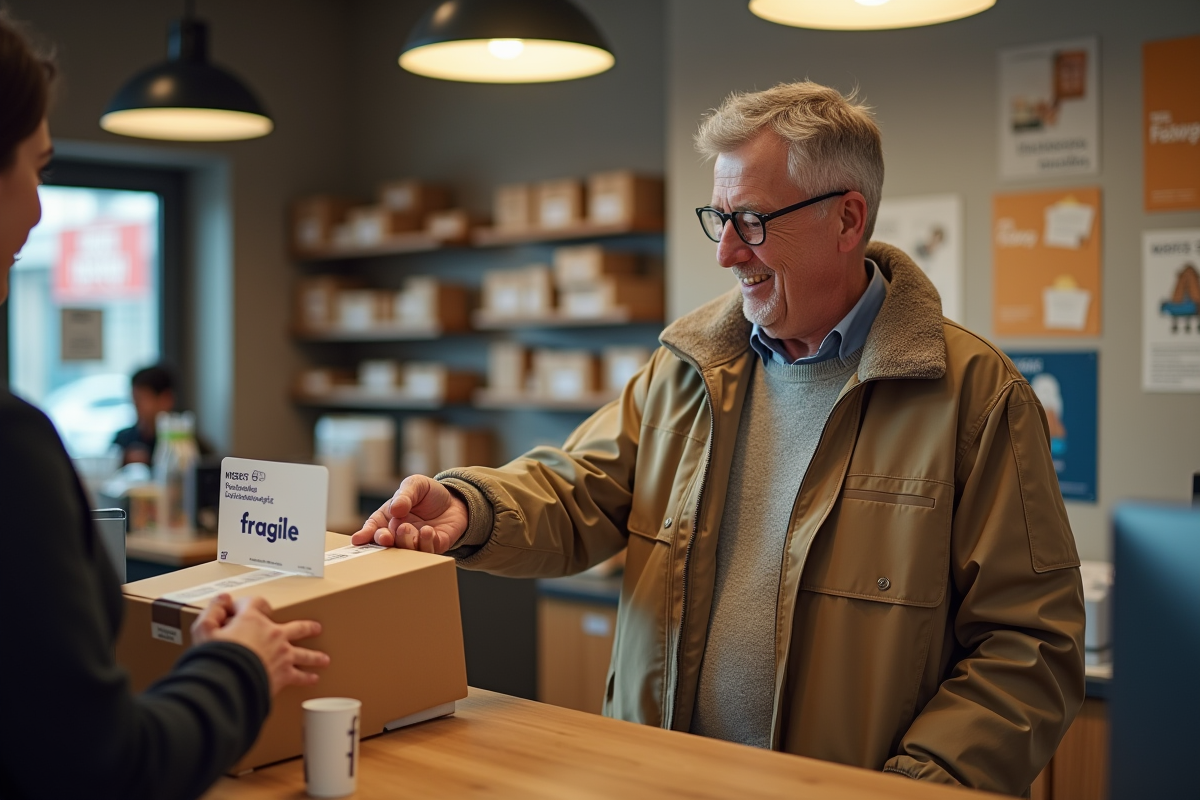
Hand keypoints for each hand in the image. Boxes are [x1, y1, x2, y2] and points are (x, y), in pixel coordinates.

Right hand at [191, 594, 329, 695]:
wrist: (228, 682)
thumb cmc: (214, 656)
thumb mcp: (204, 630)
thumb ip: (212, 611)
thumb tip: (223, 599)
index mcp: (253, 619)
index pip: (256, 603)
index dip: (248, 604)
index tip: (241, 610)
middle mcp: (273, 633)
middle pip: (296, 627)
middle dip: (306, 627)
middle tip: (316, 628)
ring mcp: (282, 654)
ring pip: (303, 653)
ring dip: (314, 656)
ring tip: (324, 659)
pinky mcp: (283, 673)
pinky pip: (299, 676)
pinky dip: (306, 678)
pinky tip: (313, 679)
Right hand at [350, 474, 467, 553]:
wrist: (455, 500)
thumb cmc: (429, 493)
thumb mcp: (416, 485)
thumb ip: (405, 494)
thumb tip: (395, 508)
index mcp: (388, 518)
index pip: (373, 528)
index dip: (365, 534)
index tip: (358, 540)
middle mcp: (398, 533)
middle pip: (386, 542)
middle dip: (383, 540)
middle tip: (385, 537)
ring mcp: (415, 542)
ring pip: (405, 549)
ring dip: (404, 541)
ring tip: (407, 528)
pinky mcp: (433, 547)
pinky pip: (427, 550)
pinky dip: (426, 542)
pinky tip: (428, 530)